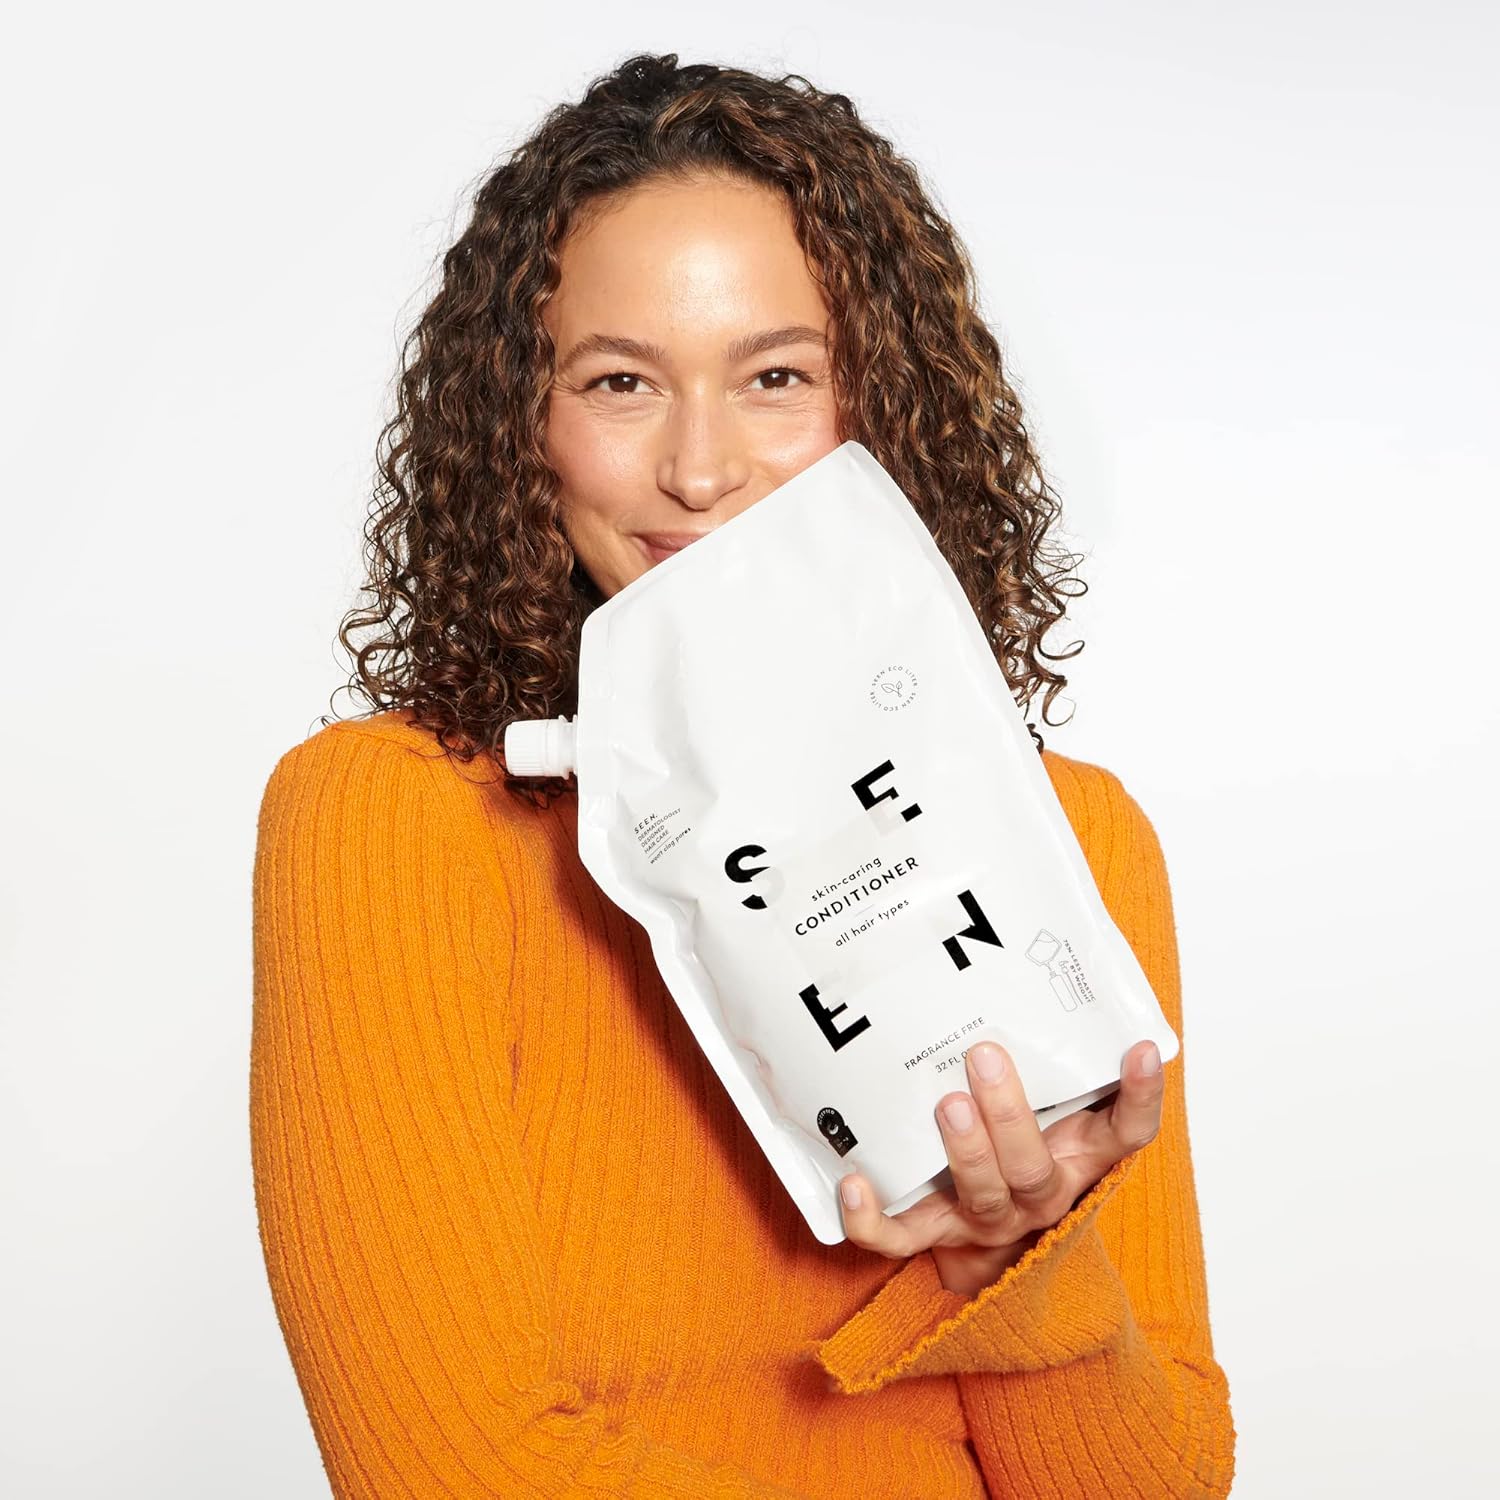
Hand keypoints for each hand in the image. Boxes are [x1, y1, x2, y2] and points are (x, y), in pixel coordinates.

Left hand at [838, 1039, 1164, 1296]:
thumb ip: (1055, 1055)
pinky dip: (872, 1219)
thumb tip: (1037, 967)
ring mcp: (986, 1218)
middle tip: (984, 1056)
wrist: (989, 1228)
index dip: (1140, 1096)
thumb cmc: (1019, 1142)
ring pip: (981, 1195)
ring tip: (947, 1105)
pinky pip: (901, 1238)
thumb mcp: (1052, 1101)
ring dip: (966, 1153)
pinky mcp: (935, 1233)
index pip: (1127, 1131)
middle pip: (1033, 1167)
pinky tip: (851, 1182)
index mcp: (1077, 1156)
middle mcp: (1038, 1192)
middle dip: (1009, 1113)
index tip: (1138, 1048)